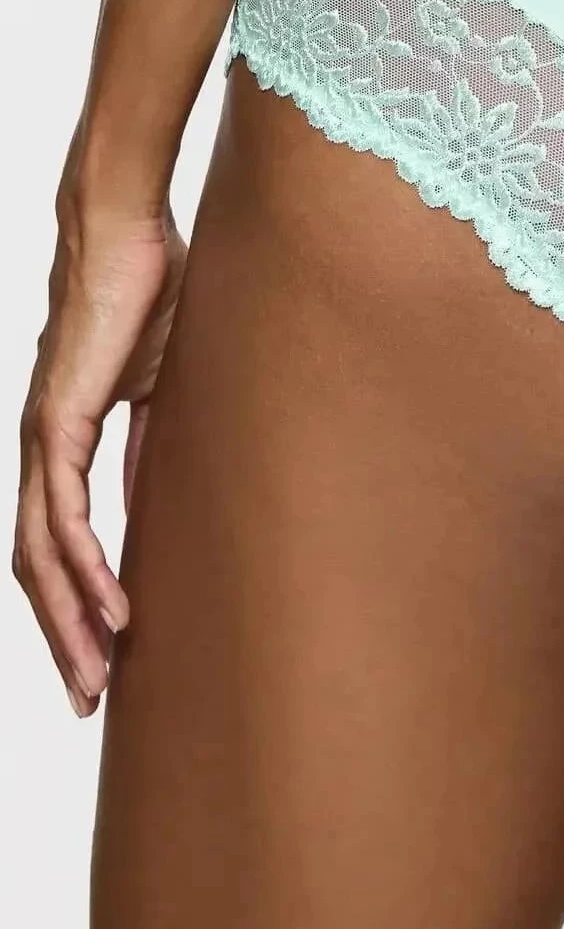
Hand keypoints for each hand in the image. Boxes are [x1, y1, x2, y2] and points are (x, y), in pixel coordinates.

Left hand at [12, 195, 186, 716]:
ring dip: (68, 624)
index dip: (74, 603)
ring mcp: (41, 438)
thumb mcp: (162, 384)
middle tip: (88, 701)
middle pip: (37, 568)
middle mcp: (40, 449)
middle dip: (62, 640)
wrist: (122, 228)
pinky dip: (85, 572)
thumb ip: (150, 441)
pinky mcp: (57, 424)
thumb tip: (156, 496)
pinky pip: (65, 517)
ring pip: (40, 557)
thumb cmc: (150, 289)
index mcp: (62, 440)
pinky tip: (110, 612)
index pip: (59, 542)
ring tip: (97, 678)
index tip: (105, 656)